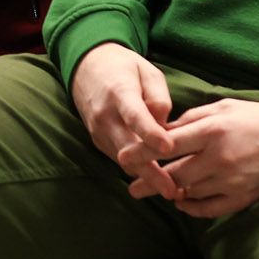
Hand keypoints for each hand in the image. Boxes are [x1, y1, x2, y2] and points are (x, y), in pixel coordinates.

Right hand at [70, 42, 175, 190]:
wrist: (87, 68)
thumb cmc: (125, 68)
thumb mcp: (148, 71)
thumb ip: (159, 97)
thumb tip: (164, 125)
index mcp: (119, 92)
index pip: (135, 116)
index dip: (151, 133)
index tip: (168, 148)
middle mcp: (104, 115)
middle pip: (127, 148)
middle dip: (149, 171)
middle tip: (171, 189)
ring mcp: (98, 130)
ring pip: (122, 158)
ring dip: (144, 175)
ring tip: (169, 190)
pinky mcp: (97, 140)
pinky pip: (118, 159)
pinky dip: (135, 169)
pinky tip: (155, 179)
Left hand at [132, 99, 258, 218]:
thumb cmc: (258, 117)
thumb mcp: (222, 107)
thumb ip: (191, 120)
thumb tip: (161, 132)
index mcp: (213, 129)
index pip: (167, 144)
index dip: (142, 152)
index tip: (122, 158)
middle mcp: (220, 157)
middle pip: (174, 174)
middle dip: (149, 181)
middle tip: (133, 186)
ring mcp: (233, 179)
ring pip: (189, 192)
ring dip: (171, 193)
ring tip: (159, 191)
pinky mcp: (244, 196)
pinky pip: (210, 209)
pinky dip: (193, 208)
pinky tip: (183, 202)